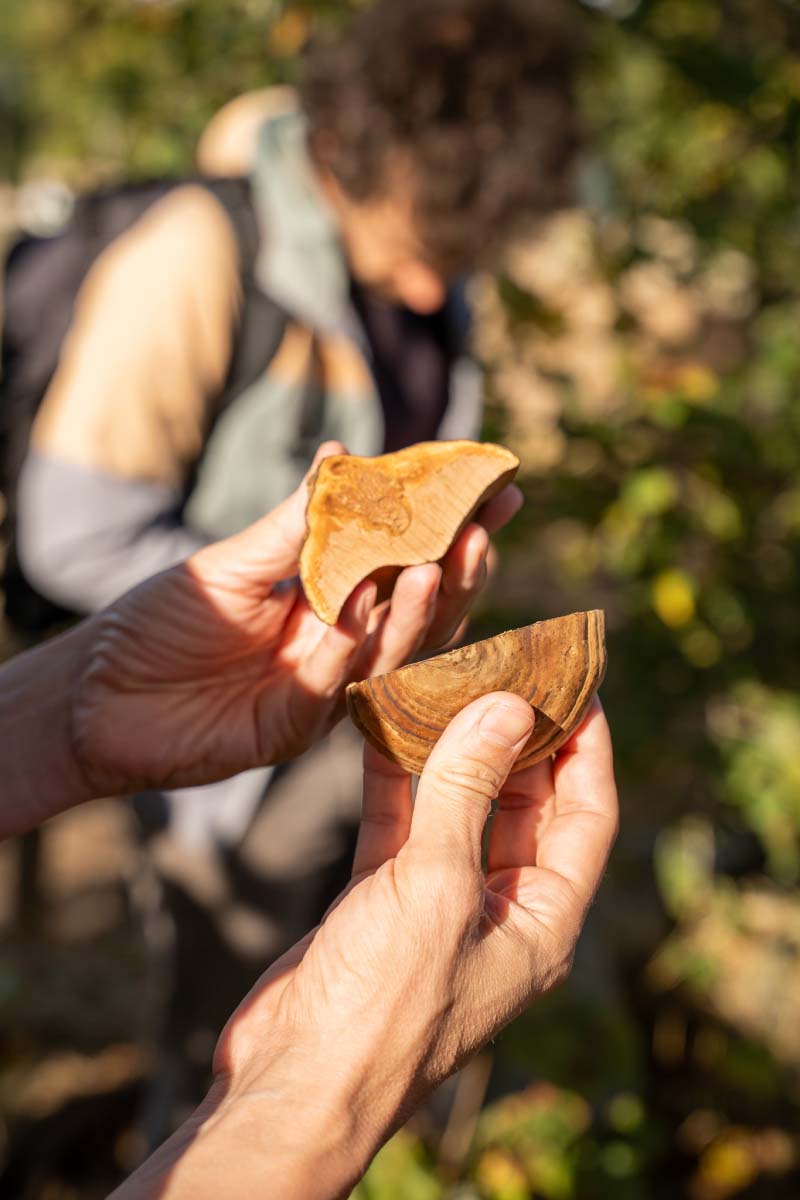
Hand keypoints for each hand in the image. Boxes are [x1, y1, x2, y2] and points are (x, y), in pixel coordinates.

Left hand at [71, 443, 521, 795]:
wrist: (91, 694)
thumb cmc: (159, 624)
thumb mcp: (229, 563)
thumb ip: (291, 525)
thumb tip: (342, 454)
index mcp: (333, 604)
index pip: (407, 565)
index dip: (451, 530)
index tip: (494, 489)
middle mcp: (339, 649)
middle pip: (419, 615)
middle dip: (458, 573)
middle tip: (483, 528)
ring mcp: (319, 692)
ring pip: (389, 655)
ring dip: (417, 610)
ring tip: (442, 562)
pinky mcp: (287, 729)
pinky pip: (329, 687)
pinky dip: (346, 645)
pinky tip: (359, 605)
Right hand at [150, 694, 615, 1199]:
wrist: (293, 1081)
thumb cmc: (384, 1004)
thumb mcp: (437, 888)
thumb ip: (467, 792)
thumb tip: (504, 708)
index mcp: (542, 921)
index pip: (587, 817)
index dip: (588, 749)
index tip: (577, 684)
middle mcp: (498, 910)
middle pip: (524, 805)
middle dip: (516, 737)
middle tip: (507, 667)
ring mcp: (438, 904)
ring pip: (457, 806)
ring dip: (452, 749)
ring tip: (449, 681)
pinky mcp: (382, 900)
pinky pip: (400, 823)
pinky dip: (395, 777)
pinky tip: (385, 725)